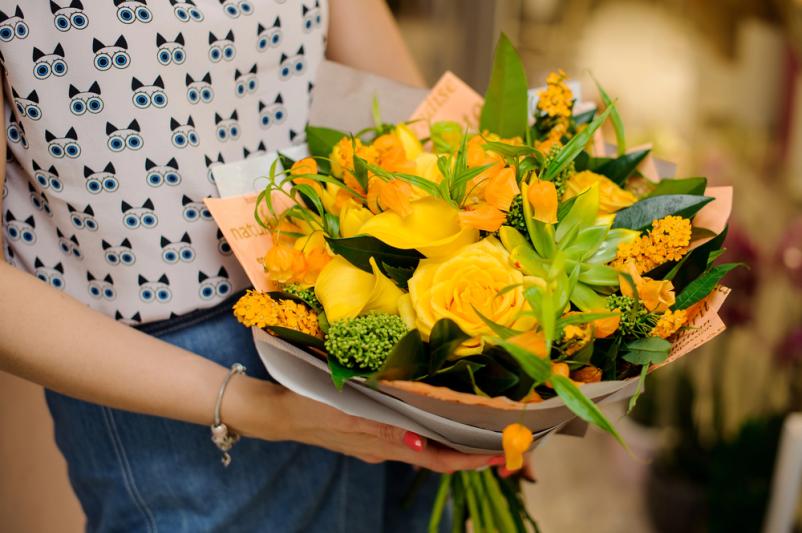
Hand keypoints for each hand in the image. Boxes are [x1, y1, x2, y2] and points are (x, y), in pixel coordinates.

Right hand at [229, 377, 503, 473]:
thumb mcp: (347, 415)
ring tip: (483, 427)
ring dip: (455, 441)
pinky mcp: (371, 430)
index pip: (439, 461)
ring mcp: (379, 441)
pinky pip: (409, 435)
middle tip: (505, 439)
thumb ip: (384, 430)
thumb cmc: (310, 408)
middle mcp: (388, 448)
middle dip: (472, 452)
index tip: (502, 454)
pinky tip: (439, 415)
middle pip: (439, 457)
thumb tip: (422, 444)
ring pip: (426, 447)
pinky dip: (431, 429)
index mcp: (385, 447)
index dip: (472, 461)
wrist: (278, 413)